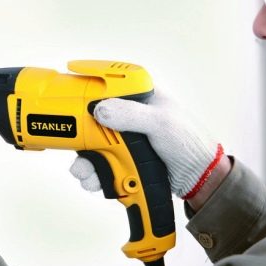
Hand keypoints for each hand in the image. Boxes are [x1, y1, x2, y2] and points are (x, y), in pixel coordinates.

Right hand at [69, 91, 229, 210]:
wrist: (198, 178)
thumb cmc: (189, 143)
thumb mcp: (161, 124)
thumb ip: (130, 115)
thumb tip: (100, 110)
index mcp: (138, 96)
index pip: (105, 84)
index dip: (84, 87)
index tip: (66, 96)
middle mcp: (127, 115)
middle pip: (90, 120)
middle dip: (79, 137)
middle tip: (75, 149)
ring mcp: (123, 139)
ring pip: (90, 146)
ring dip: (84, 162)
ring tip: (87, 174)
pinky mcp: (121, 159)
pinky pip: (98, 165)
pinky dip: (93, 175)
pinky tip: (96, 181)